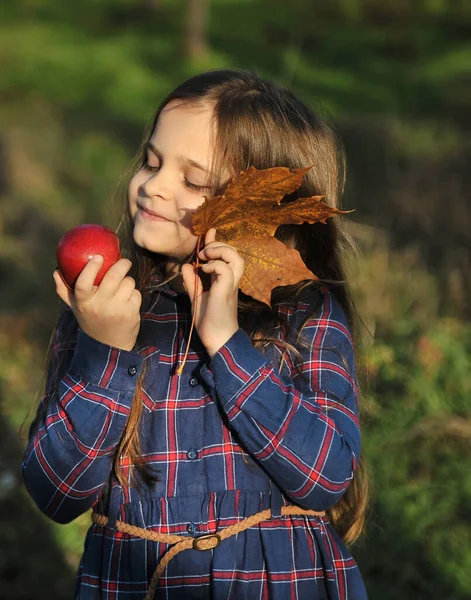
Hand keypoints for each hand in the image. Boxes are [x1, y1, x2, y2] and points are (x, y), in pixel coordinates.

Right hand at [54, 256, 141, 350]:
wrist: (110, 345)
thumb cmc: (91, 320)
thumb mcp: (76, 308)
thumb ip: (64, 290)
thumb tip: (56, 271)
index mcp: (84, 302)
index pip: (83, 283)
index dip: (90, 268)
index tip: (98, 257)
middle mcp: (99, 306)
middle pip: (113, 277)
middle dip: (122, 265)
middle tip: (124, 262)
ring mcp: (116, 310)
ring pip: (128, 283)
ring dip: (128, 281)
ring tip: (124, 286)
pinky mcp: (131, 313)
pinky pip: (136, 293)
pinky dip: (134, 294)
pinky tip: (128, 300)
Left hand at [181, 228, 242, 357]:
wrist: (217, 338)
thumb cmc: (209, 321)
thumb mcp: (197, 296)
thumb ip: (193, 281)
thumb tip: (187, 265)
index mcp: (226, 280)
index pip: (226, 255)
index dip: (216, 241)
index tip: (208, 232)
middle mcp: (232, 280)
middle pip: (235, 253)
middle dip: (219, 245)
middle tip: (203, 251)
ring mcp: (231, 285)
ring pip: (235, 258)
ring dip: (220, 252)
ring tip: (206, 256)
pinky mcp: (226, 291)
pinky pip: (225, 270)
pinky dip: (214, 265)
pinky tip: (203, 270)